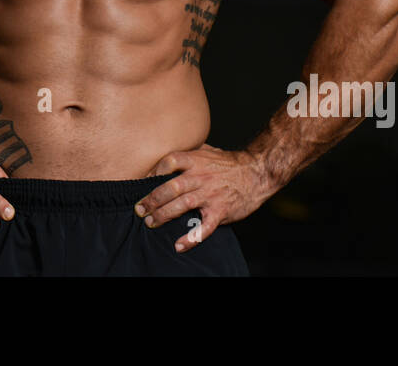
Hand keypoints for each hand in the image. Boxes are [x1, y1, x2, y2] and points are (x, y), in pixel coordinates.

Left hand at [134, 143, 266, 252]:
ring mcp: (210, 194)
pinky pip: (204, 227)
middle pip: (170, 187)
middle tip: (139, 210)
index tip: (143, 182)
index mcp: (196, 160)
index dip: (153, 171)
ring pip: (182, 205)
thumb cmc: (230, 163)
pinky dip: (191, 238)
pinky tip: (179, 245)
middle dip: (152, 199)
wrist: (257, 172)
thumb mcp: (208, 151)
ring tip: (151, 223)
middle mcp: (201, 176)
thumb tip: (168, 155)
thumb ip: (189, 152)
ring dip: (163, 215)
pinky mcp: (220, 211)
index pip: (168, 162)